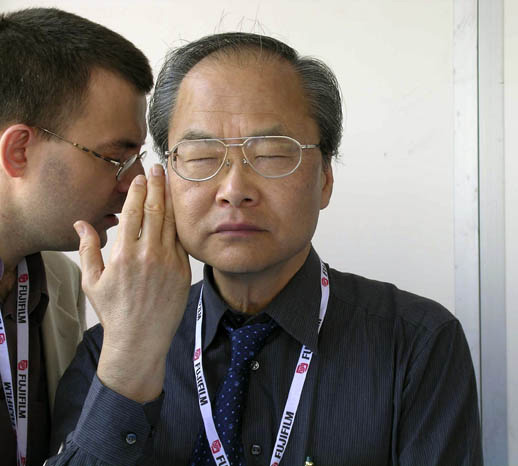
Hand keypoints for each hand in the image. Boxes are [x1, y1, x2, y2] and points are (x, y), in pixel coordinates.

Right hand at [74, 164, 190, 401]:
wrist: (140, 339)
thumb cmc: (114, 311)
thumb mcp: (92, 281)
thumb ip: (88, 248)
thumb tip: (81, 222)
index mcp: (123, 254)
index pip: (132, 211)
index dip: (136, 190)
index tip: (139, 176)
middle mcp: (147, 254)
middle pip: (154, 209)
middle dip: (156, 184)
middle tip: (158, 167)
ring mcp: (168, 261)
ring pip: (171, 221)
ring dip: (170, 198)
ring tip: (170, 180)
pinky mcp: (183, 270)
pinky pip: (181, 240)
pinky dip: (179, 223)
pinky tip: (179, 210)